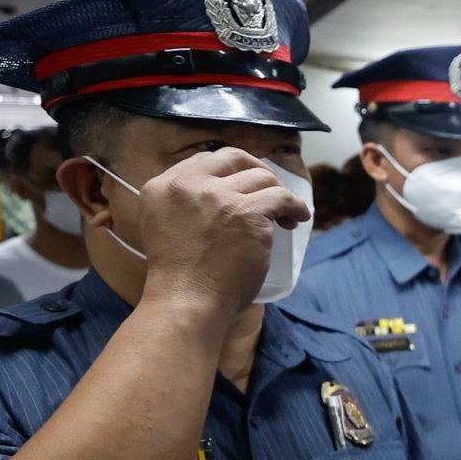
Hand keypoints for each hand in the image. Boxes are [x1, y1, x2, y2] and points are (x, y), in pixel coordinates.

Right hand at [136, 149, 310, 312]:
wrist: (187, 300)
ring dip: (277, 193)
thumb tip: (220, 193)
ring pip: (260, 177)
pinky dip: (294, 206)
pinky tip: (297, 218)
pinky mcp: (247, 213)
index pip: (203, 161)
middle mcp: (188, 185)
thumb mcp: (164, 226)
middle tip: (267, 189)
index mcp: (163, 187)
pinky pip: (281, 197)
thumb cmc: (179, 278)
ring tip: (283, 216)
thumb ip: (184, 204)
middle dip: (255, 169)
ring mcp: (218, 196)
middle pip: (233, 158)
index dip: (229, 172)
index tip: (242, 186)